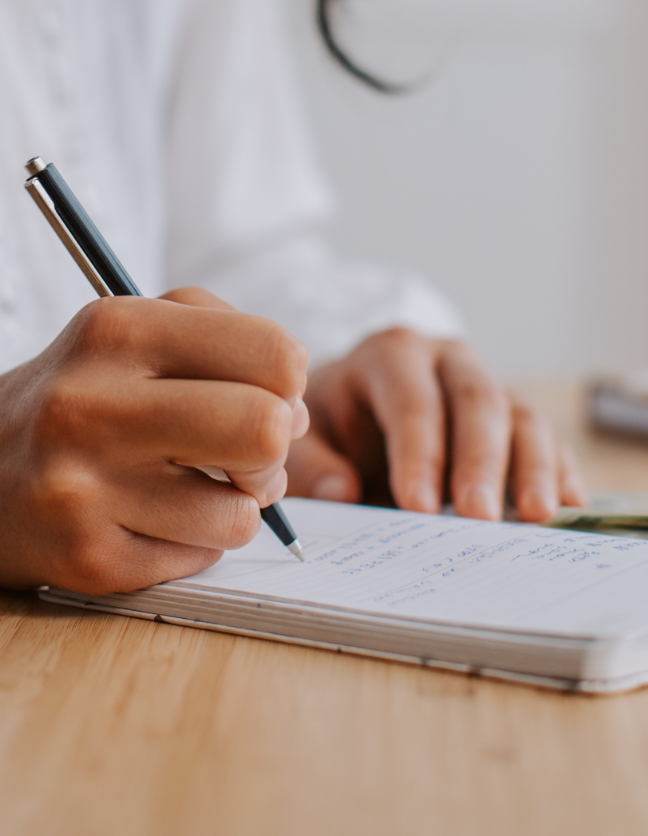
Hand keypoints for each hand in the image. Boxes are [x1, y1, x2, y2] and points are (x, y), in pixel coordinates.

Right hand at [0, 288, 308, 593]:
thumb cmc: (72, 393)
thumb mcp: (127, 326)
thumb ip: (220, 336)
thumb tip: (295, 409)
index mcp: (115, 329)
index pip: (271, 353)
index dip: (286, 381)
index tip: (264, 393)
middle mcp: (93, 404)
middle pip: (265, 431)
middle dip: (274, 449)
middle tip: (247, 454)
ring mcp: (85, 489)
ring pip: (239, 514)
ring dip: (234, 507)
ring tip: (191, 489)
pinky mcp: (86, 559)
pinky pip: (197, 560)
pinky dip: (191, 543)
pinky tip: (147, 519)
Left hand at [283, 328, 585, 521]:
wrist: (355, 408)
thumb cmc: (330, 423)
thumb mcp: (306, 438)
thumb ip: (312, 465)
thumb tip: (342, 494)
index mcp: (390, 354)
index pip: (411, 400)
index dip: (418, 453)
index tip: (417, 507)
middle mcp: (447, 361)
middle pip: (476, 401)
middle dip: (480, 461)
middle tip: (478, 518)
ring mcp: (488, 384)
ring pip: (521, 416)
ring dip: (532, 467)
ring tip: (534, 517)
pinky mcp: (517, 418)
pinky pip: (549, 438)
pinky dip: (559, 471)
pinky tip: (566, 508)